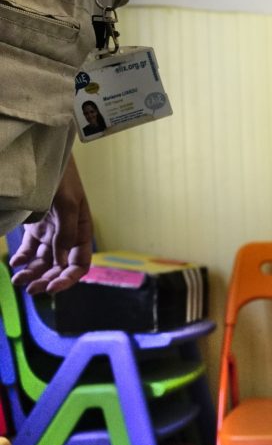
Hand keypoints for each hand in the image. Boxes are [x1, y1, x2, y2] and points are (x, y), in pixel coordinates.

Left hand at [10, 156, 92, 294]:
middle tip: (30, 289)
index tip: (52, 287)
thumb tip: (61, 262)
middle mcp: (68, 235)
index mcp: (82, 231)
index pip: (80, 263)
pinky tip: (15, 264)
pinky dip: (23, 259)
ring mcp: (51, 232)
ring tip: (18, 281)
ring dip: (33, 273)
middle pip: (60, 266)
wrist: (41, 155)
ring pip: (44, 261)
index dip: (68, 278)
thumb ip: (66, 234)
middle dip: (46, 279)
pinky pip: (30, 250)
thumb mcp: (68, 204)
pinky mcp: (35, 228)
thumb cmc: (61, 177)